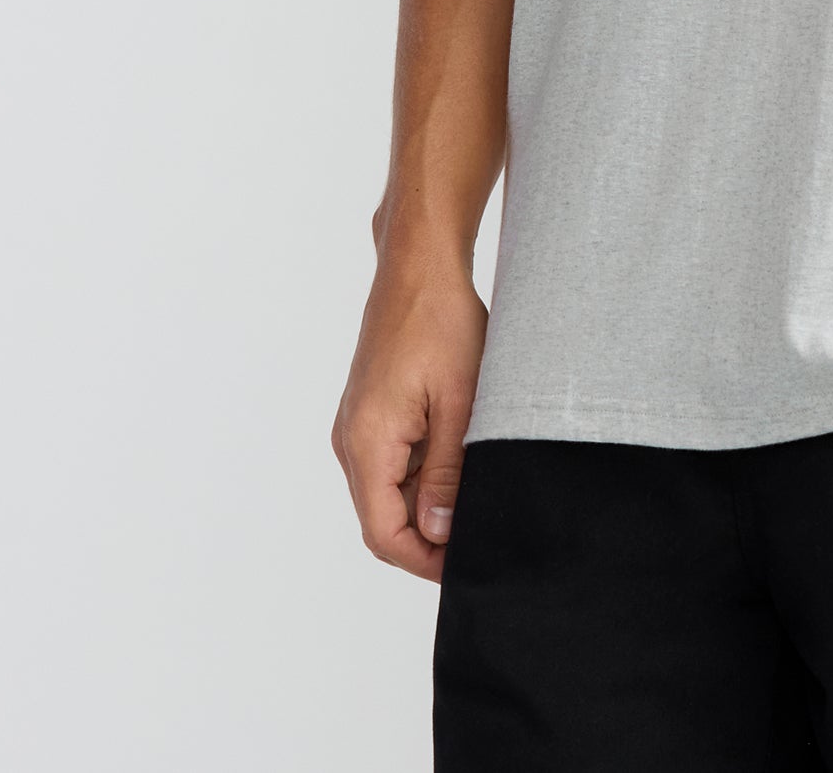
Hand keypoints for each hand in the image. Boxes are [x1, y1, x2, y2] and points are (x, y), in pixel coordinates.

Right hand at [332, 260, 486, 580]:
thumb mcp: (460, 402)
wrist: (419, 266)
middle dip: (428, 536)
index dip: (423, 560)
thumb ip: (447, 472)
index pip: (383, 533)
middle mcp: (351, 439)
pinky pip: (390, 461)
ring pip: (388, 491)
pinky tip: (461, 459)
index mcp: (367, 443)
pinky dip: (422, 473)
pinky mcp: (370, 410)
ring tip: (478, 495)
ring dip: (427, 503)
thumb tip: (438, 533)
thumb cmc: (441, 322)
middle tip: (481, 536)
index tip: (464, 566)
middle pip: (382, 517)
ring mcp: (357, 424)